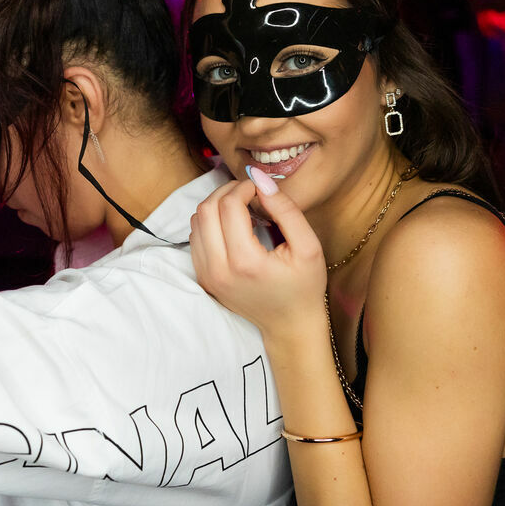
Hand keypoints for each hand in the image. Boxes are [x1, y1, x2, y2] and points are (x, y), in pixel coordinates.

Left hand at [189, 171, 327, 343]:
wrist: (289, 325)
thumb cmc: (303, 287)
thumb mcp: (308, 247)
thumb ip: (286, 210)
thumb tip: (261, 180)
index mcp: (245, 262)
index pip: (229, 205)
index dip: (244, 187)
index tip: (260, 188)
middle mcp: (218, 270)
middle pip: (206, 209)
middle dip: (227, 191)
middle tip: (249, 192)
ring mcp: (207, 276)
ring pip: (196, 221)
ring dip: (217, 205)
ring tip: (242, 208)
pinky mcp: (203, 278)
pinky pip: (196, 237)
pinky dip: (211, 222)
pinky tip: (233, 225)